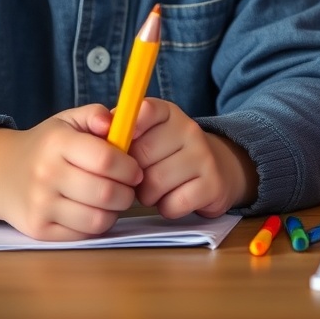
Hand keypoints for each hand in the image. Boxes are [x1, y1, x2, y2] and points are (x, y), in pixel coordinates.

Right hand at [0, 105, 142, 240]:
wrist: (1, 175)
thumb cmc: (46, 144)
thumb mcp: (68, 120)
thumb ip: (95, 114)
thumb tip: (113, 122)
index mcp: (57, 143)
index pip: (105, 159)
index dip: (129, 166)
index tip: (136, 167)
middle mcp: (46, 175)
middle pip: (105, 192)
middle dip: (128, 191)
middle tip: (130, 186)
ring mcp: (40, 206)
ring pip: (97, 219)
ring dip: (116, 210)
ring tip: (115, 198)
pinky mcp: (39, 231)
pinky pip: (83, 235)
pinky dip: (97, 225)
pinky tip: (96, 210)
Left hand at [129, 99, 258, 218]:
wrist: (217, 168)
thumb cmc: (169, 153)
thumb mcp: (150, 133)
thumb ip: (124, 129)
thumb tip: (102, 126)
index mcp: (169, 113)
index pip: (146, 110)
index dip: (129, 128)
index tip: (125, 143)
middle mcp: (190, 129)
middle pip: (143, 155)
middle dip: (133, 174)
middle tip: (139, 176)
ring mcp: (204, 156)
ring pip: (155, 183)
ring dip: (147, 195)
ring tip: (155, 189)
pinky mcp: (212, 185)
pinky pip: (173, 204)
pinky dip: (166, 207)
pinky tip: (172, 199)